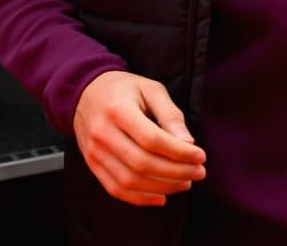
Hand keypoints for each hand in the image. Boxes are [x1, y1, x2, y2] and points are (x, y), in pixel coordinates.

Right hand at [73, 70, 206, 205]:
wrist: (86, 93)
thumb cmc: (125, 89)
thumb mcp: (152, 90)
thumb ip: (170, 115)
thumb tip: (188, 143)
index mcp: (118, 110)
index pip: (152, 139)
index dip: (178, 152)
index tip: (200, 156)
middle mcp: (103, 134)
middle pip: (142, 163)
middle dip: (175, 172)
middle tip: (199, 172)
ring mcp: (94, 152)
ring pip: (129, 180)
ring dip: (162, 187)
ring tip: (185, 183)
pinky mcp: (92, 165)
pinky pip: (116, 189)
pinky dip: (140, 198)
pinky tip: (162, 197)